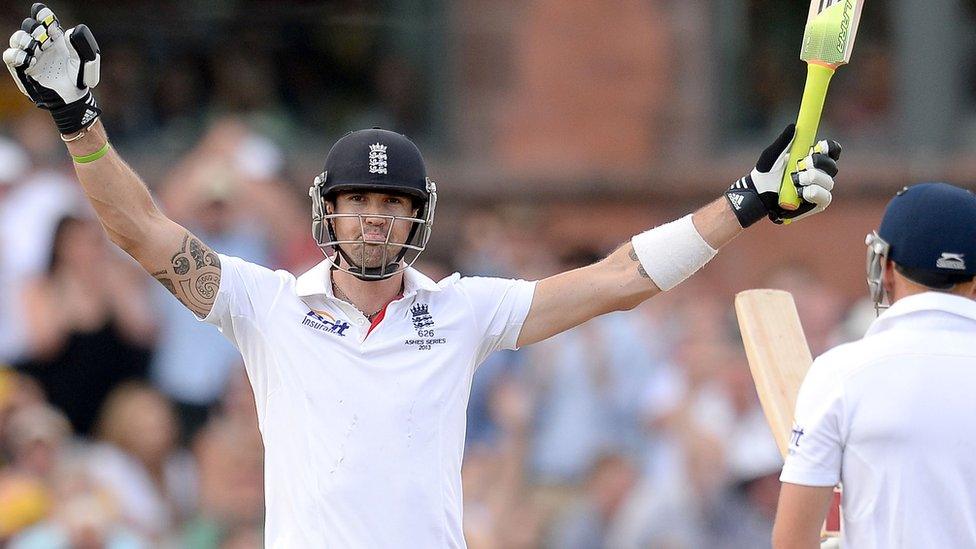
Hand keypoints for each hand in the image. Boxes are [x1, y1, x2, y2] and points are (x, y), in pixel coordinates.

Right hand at [3, 3, 100, 134]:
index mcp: (55, 39)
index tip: (46, 18)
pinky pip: (10, 57)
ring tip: (37, 48)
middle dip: (35, 28)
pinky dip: (17, 55)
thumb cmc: (80, 79)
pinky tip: (30, 60)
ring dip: (24, 39)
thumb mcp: (85, 61)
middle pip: (29, 26)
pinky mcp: (24, 69)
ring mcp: (31, 56)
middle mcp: (41, 45)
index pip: (44, 19)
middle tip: (45, 38)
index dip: (42, 14)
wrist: (73, 98)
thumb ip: (79, 45)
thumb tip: (68, 32)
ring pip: (17, 38)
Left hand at [726, 124, 841, 226]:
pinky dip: (813, 193)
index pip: (831, 151)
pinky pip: (825, 198)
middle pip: (832, 166)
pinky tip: (800, 192)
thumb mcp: (771, 156)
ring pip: (828, 182)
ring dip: (812, 179)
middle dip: (818, 164)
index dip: (830, 147)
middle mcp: (819, 174)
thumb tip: (793, 126)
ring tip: (794, 180)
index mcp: (812, 159)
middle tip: (801, 164)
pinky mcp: (816, 204)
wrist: (758, 195)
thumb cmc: (765, 174)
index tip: (820, 146)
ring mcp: (819, 189)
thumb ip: (783, 142)